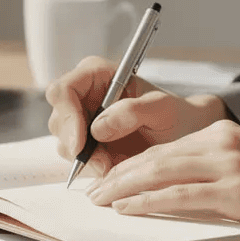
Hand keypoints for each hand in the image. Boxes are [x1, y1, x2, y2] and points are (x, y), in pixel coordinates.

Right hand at [45, 56, 231, 177]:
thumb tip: (99, 126)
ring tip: (111, 164)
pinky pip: (74, 157)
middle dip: (75, 144)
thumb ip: (133, 111)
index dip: (67, 116)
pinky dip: (89, 166)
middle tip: (101, 162)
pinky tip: (109, 166)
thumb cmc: (174, 115)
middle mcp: (82, 94)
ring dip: (84, 158)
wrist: (180, 135)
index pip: (64, 90)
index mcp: (96, 74)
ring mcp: (80, 119)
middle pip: (58, 119)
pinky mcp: (84, 142)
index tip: (81, 143)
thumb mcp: (162, 109)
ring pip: (64, 141)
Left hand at [85, 119, 239, 240]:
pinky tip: (127, 206)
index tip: (109, 177)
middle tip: (93, 189)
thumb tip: (175, 187)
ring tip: (100, 199)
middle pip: (154, 156)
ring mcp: (227, 166)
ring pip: (159, 172)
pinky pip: (178, 195)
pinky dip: (147, 201)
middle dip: (118, 174)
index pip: (164, 148)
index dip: (131, 164)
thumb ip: (214, 170)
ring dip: (123, 187)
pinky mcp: (235, 190)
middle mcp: (220, 143)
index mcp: (221, 134)